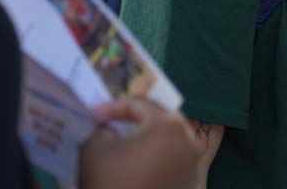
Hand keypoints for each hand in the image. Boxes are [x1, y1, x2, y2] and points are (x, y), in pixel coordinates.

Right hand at [79, 98, 199, 188]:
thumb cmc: (108, 184)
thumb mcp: (95, 148)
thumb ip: (103, 128)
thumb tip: (111, 127)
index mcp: (168, 126)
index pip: (140, 104)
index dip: (113, 107)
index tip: (93, 114)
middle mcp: (189, 141)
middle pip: (160, 118)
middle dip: (135, 118)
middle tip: (111, 121)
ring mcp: (193, 164)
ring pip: (170, 138)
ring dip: (148, 136)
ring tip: (124, 139)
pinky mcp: (190, 184)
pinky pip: (174, 159)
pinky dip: (157, 156)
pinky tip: (138, 160)